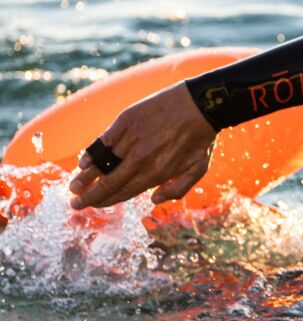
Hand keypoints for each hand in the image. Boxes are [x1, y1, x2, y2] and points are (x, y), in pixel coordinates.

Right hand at [69, 82, 217, 208]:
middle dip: (89, 196)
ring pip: (102, 163)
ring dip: (85, 178)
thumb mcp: (198, 169)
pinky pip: (103, 141)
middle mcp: (140, 158)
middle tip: (75, 204)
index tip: (93, 206)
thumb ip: (177, 189)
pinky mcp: (126, 120)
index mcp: (157, 173)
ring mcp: (132, 139)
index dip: (106, 201)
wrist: (202, 105)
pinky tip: (82, 163)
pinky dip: (91, 153)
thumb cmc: (201, 139)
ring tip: (73, 188)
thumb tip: (154, 200)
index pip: (124, 192)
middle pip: (108, 182)